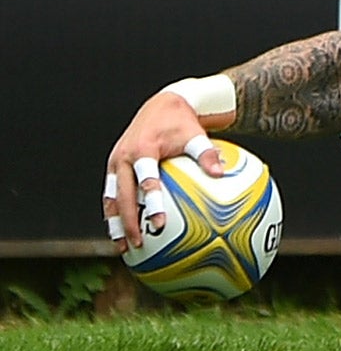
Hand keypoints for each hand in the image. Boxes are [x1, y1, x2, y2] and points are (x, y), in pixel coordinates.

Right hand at [104, 92, 225, 248]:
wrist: (161, 104)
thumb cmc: (181, 123)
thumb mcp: (195, 134)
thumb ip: (206, 154)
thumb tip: (220, 173)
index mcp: (143, 150)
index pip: (146, 183)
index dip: (152, 205)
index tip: (159, 225)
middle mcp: (124, 158)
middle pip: (121, 196)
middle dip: (127, 222)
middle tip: (136, 244)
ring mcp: (115, 162)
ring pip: (110, 198)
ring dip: (114, 223)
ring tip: (122, 246)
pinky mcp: (113, 166)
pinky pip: (110, 193)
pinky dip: (114, 213)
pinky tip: (122, 231)